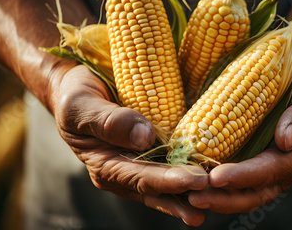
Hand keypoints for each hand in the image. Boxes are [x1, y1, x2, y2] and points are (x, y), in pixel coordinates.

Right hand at [48, 64, 208, 225]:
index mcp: (105, 165)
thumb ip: (109, 121)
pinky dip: (188, 178)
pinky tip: (209, 182)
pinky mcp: (150, 155)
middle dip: (185, 193)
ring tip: (215, 202)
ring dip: (189, 194)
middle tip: (213, 194)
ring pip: (166, 186)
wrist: (77, 89)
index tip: (195, 180)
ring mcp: (138, 165)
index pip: (140, 177)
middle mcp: (123, 172)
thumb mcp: (82, 105)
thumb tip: (144, 138)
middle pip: (157, 188)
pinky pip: (170, 168)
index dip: (168, 181)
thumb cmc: (75, 95)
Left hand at [187, 62, 291, 213]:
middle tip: (194, 196)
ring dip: (211, 196)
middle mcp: (277, 169)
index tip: (216, 178)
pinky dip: (206, 181)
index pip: (268, 172)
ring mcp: (258, 165)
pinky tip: (186, 177)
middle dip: (221, 199)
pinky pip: (225, 175)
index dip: (242, 177)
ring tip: (185, 193)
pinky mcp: (243, 156)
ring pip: (234, 191)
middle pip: (249, 194)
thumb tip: (286, 141)